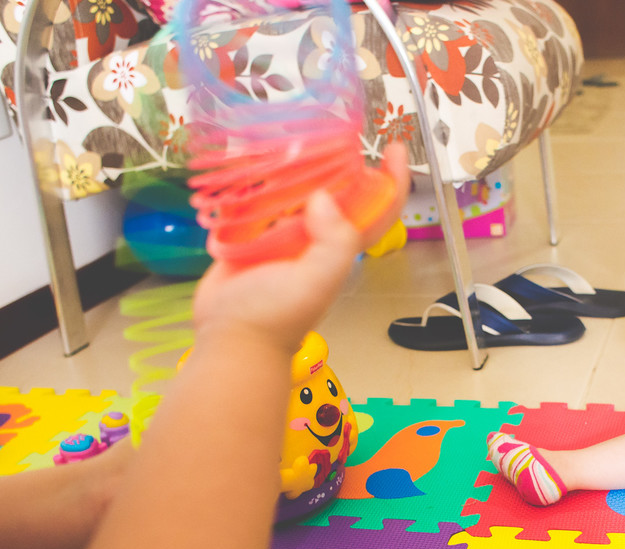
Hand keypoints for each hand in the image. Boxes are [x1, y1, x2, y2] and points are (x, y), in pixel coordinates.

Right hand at [191, 143, 409, 354]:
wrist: (230, 337)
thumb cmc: (276, 319)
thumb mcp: (318, 280)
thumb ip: (335, 241)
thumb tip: (326, 198)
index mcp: (340, 246)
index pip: (378, 210)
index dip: (392, 180)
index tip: (394, 149)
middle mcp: (316, 237)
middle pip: (337, 190)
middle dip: (337, 162)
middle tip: (328, 134)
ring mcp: (283, 236)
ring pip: (296, 190)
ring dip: (294, 167)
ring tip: (287, 141)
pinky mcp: (252, 236)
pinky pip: (259, 200)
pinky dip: (257, 182)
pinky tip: (252, 165)